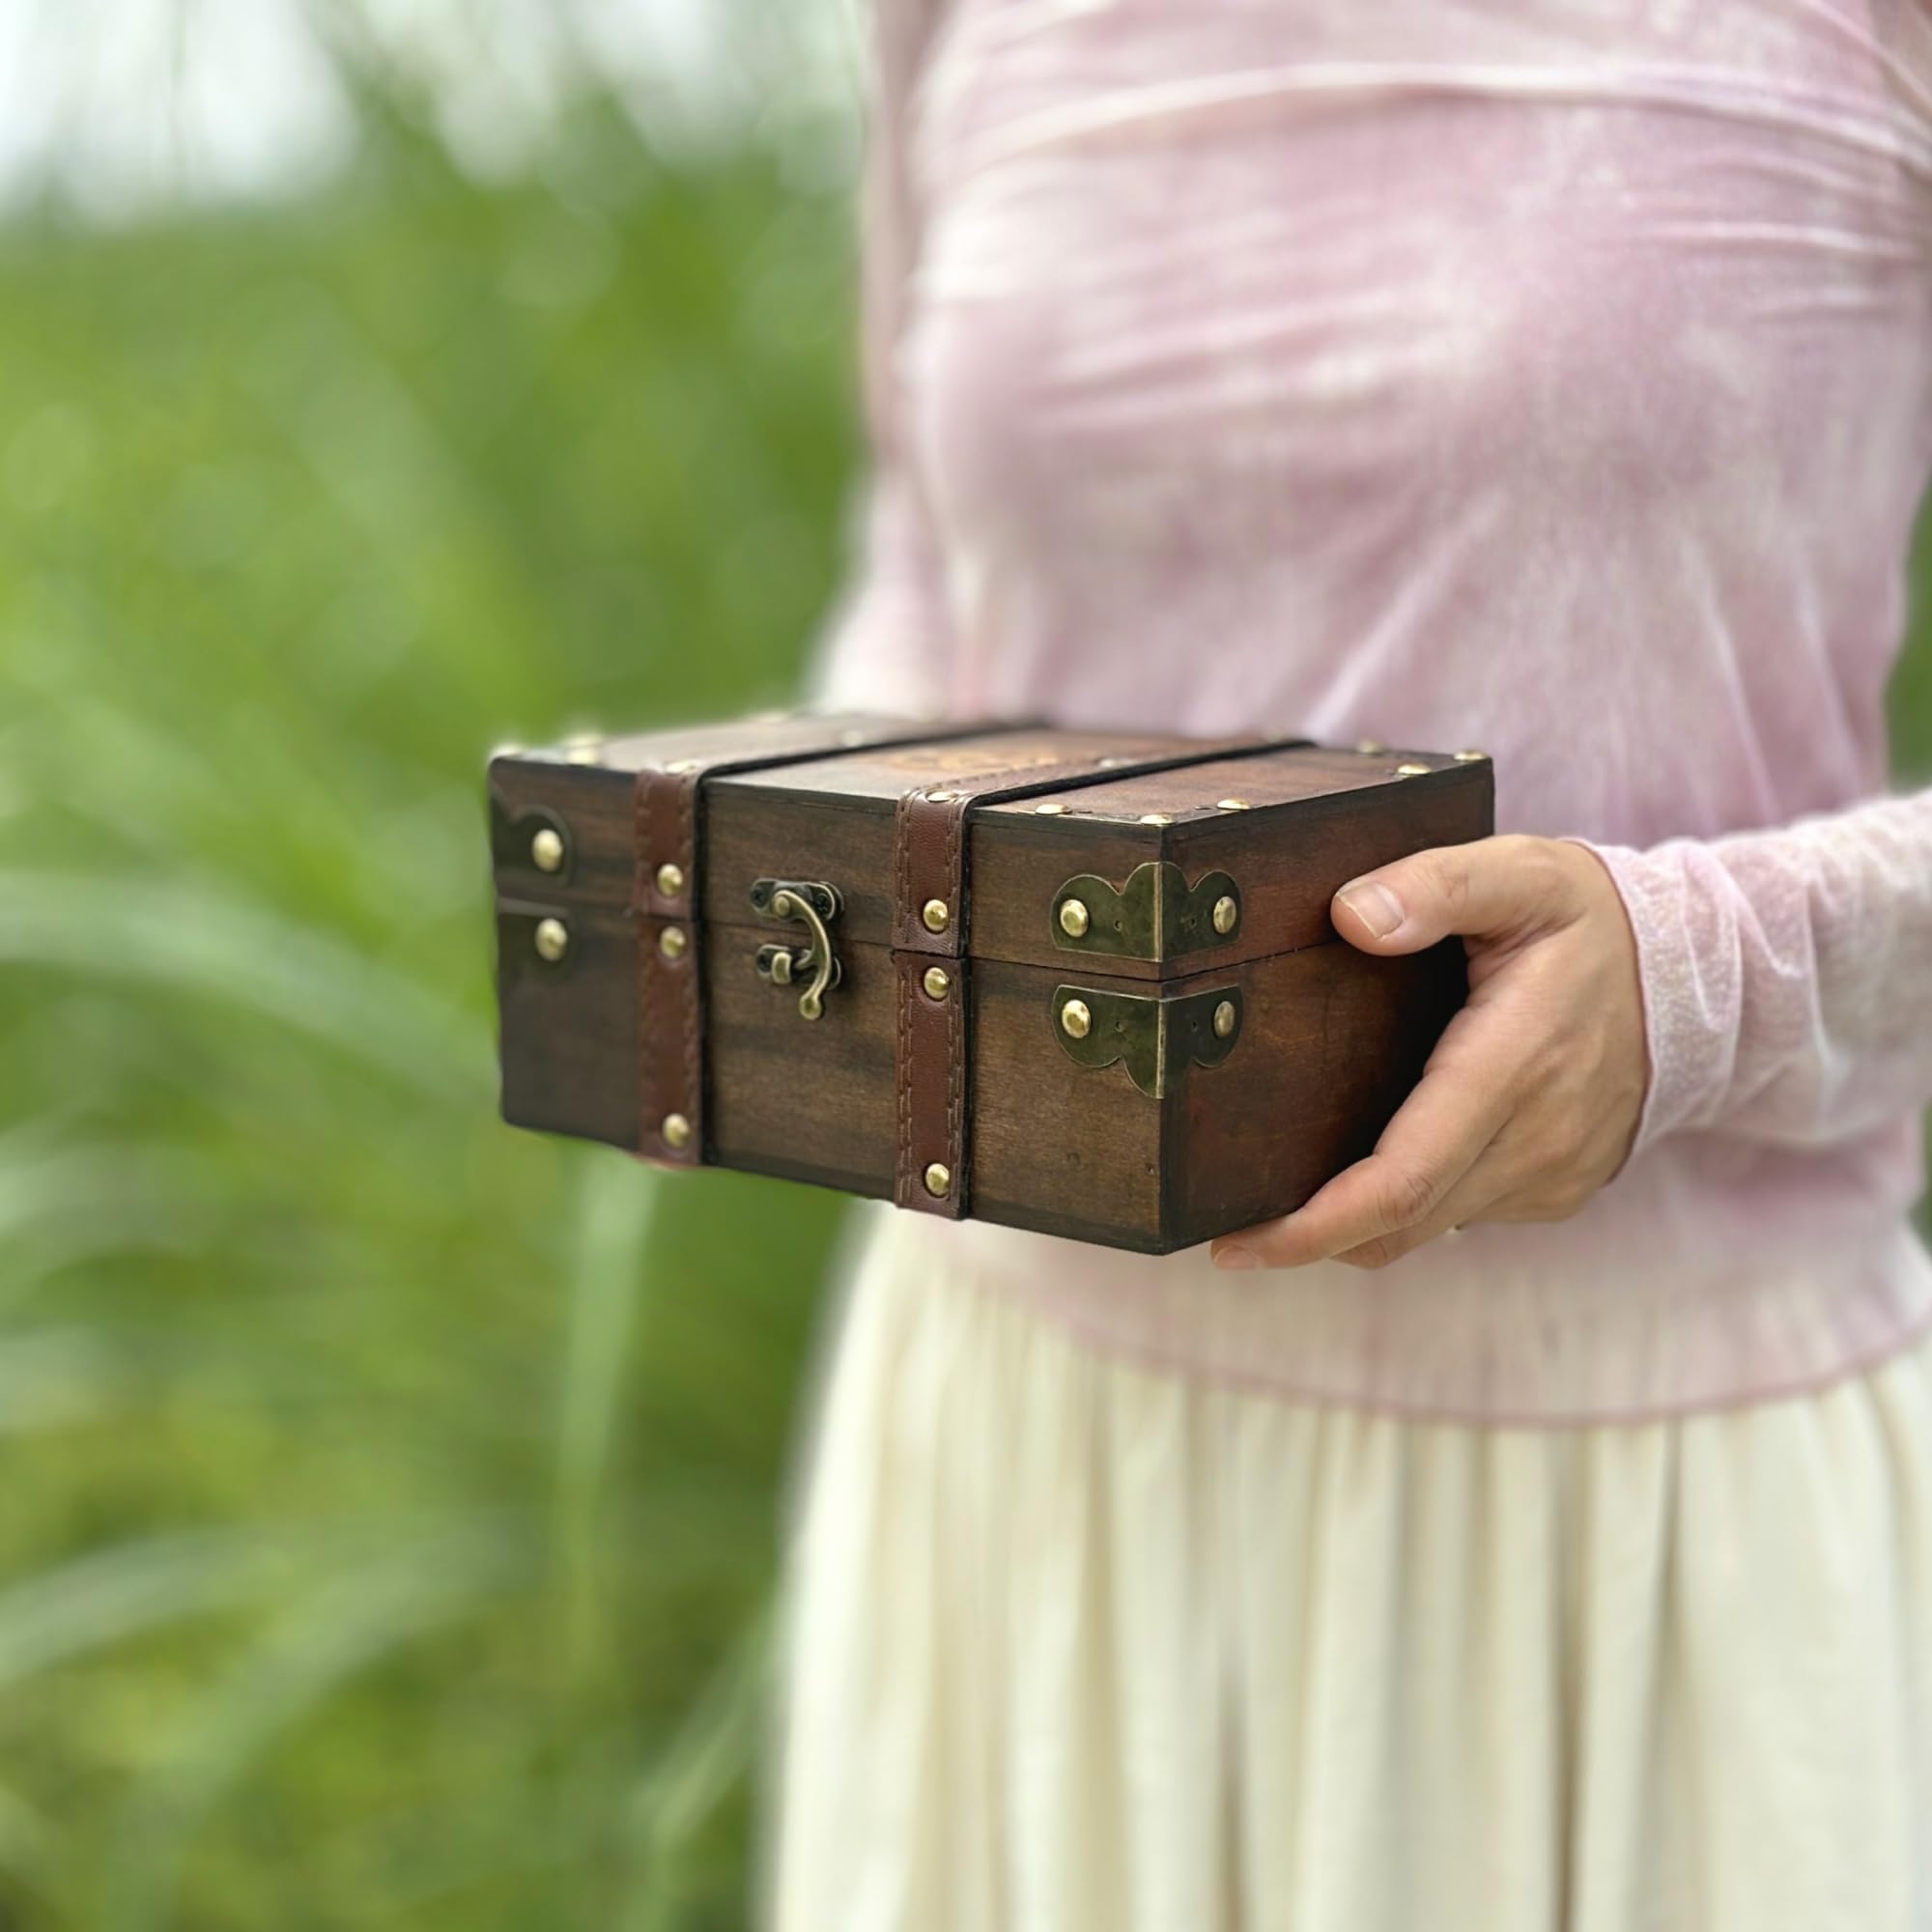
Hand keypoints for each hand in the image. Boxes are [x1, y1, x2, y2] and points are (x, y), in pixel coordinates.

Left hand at [1210, 835, 1648, 1271]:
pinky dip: (1410, 1206)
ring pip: (1430, 1226)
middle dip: (1310, 1238)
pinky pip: (1464, 1213)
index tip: (1241, 1242)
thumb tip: (1350, 915)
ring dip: (1357, 1225)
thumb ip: (1434, 886)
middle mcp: (1536, 1139)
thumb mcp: (1521, 872)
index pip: (1403, 1179)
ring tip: (1283, 1200)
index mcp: (1513, 1066)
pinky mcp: (1557, 1189)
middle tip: (1230, 1235)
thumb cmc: (1591, 919)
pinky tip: (1368, 1170)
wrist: (1702, 976)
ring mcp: (1552, 1174)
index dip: (1316, 1225)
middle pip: (1402, 1221)